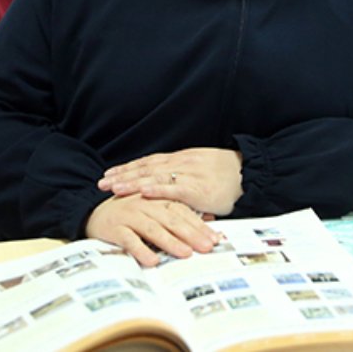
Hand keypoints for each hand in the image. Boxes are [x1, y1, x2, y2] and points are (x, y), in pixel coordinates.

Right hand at [85, 195, 220, 265]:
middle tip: (207, 247)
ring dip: (170, 241)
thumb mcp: (155, 210)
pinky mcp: (114, 228)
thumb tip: (209, 219)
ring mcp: (129, 215)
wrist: (92, 212)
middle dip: (191, 233)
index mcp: (156, 199)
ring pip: (153, 228)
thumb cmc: (130, 214)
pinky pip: (129, 240)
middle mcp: (144, 204)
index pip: (182, 211)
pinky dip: (141, 250)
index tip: (215, 239)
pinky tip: (153, 261)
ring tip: (186, 254)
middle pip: (171, 218)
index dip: (199, 224)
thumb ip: (180, 214)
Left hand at [98, 148, 243, 216]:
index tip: (110, 173)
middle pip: (146, 168)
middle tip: (102, 183)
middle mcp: (182, 164)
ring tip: (114, 187)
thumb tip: (165, 186)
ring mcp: (189, 175)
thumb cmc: (228, 175)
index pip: (148, 163)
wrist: (251, 174)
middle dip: (122, 175)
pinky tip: (142, 192)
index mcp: (182, 160)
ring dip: (132, 182)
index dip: (128, 168)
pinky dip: (157, 189)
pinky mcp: (199, 188)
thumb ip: (184, 179)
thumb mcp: (202, 172)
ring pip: (155, 177)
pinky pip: (174, 189)